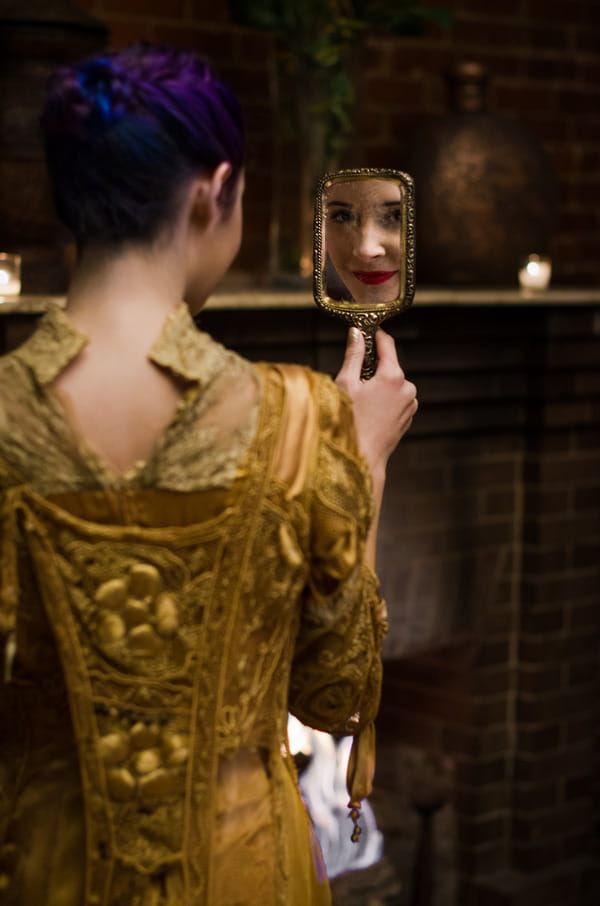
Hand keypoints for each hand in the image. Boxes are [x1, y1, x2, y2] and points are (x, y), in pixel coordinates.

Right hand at [335, 327, 417, 479]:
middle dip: (373, 368)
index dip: (375, 335)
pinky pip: (396, 400)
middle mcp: (407, 387)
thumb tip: (356, 333)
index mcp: (393, 376)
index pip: (387, 343)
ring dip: (379, 386)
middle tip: (354, 380)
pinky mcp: (409, 417)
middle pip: (389, 366)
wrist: (363, 458)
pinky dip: (384, 400)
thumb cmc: (350, 422)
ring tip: (360, 401)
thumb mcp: (346, 384)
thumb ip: (354, 355)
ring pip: (393, 384)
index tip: (366, 330)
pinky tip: (369, 413)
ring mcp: (411, 403)